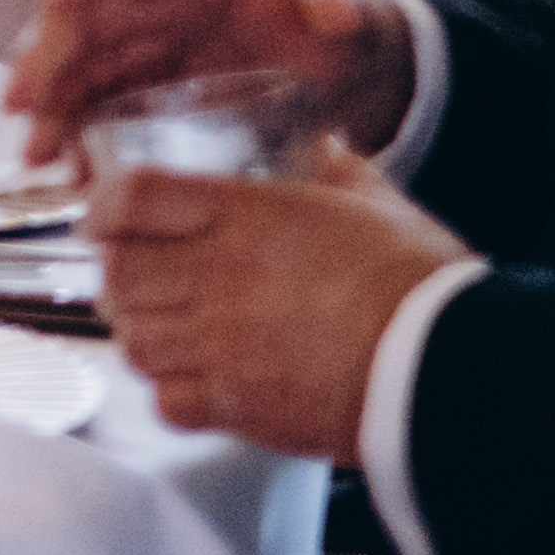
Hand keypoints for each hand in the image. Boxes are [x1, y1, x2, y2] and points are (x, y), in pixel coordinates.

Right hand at [2, 0, 414, 170]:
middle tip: (20, 107)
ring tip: (37, 155)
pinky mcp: (154, 80)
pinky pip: (101, 99)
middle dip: (46, 56)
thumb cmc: (347, 31)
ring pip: (83, 63)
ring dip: (51, 103)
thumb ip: (342, 7)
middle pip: (87, 15)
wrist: (353, 64)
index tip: (57, 3)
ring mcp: (153, 38)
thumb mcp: (353, 19)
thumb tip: (331, 5)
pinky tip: (69, 164)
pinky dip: (78, 127)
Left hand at [91, 146, 466, 457]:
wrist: (450, 368)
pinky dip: (168, 394)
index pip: (132, 198)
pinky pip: (167, 402)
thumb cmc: (421, 284)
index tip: (104, 215)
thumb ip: (340, 171)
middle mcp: (218, 277)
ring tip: (161, 330)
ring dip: (139, 333)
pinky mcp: (238, 406)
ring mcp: (221, 345)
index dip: (105, 205)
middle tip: (134, 277)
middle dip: (117, 274)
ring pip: (133, 339)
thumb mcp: (381, 205)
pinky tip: (191, 384)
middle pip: (118, 272)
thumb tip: (326, 148)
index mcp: (245, 218)